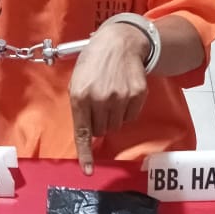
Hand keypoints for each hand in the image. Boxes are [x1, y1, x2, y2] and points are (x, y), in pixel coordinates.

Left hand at [68, 22, 149, 174]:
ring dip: (113, 116)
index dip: (85, 154)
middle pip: (101, 130)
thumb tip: (87, 133)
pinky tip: (123, 92)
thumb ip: (79, 106)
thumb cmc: (94, 62)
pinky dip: (127, 110)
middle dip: (99, 122)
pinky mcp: (137, 95)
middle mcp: (100, 99)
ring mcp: (120, 97)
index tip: (87, 171)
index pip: (82, 132)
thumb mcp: (77, 80)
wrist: (119, 42)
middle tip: (100, 104)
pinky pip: (131, 116)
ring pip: (116, 125)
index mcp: (80, 96)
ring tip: (111, 95)